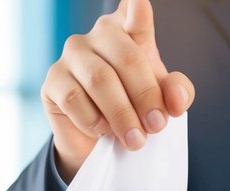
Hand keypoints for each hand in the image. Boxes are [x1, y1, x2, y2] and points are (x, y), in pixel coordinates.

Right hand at [42, 0, 194, 180]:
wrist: (96, 139)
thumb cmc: (132, 105)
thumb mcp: (161, 99)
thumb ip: (176, 94)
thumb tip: (175, 101)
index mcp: (130, 29)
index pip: (135, 10)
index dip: (137, 6)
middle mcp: (100, 33)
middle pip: (126, 58)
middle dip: (145, 96)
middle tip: (155, 126)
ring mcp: (73, 54)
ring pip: (99, 81)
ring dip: (121, 115)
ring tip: (134, 139)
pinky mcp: (53, 80)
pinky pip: (74, 99)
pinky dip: (94, 121)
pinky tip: (103, 131)